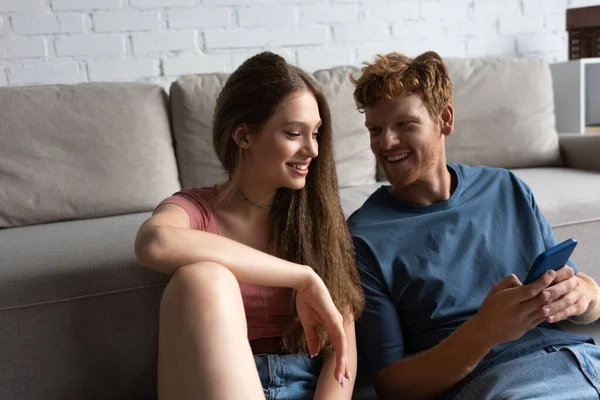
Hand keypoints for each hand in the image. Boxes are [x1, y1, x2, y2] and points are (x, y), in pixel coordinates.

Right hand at [296, 269, 349, 386]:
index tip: (338, 375)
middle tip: (343, 381)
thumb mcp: (308, 325)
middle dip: (343, 366)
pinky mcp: (334, 319)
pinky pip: (339, 338)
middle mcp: (338, 325)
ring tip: (341, 376)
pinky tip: (341, 361)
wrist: (305, 285)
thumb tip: (315, 354)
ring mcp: (337, 322)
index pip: (337, 348)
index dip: (338, 362)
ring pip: (342, 347)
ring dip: (342, 362)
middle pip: (342, 350)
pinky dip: (341, 350)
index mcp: (332, 326)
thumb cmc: (307, 301)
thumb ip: (313, 339)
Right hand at [470, 271, 554, 346]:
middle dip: (552, 288)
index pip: (530, 290)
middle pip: (541, 299)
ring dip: (553, 300)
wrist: (485, 331)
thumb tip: (522, 280)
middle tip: (559, 279)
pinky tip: (551, 303)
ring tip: (558, 291)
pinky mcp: (529, 327)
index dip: (542, 281)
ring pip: (545, 309)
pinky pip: (542, 317)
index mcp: (509, 299)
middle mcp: (519, 310)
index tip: (550, 272)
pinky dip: (548, 310)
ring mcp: (525, 321)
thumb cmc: (489, 308)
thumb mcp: (494, 291)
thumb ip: (508, 282)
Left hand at [537, 266, 595, 322]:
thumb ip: (542, 273)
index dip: (557, 275)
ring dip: (554, 306)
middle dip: (554, 291)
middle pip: (566, 287)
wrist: (577, 293)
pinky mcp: (579, 307)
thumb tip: (531, 269)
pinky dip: (558, 315)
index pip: (565, 271)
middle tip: (542, 296)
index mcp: (567, 272)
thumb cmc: (556, 283)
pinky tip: (548, 319)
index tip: (547, 276)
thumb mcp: (553, 276)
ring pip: (567, 301)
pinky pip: (568, 312)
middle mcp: (575, 283)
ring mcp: (578, 295)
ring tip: (542, 311)